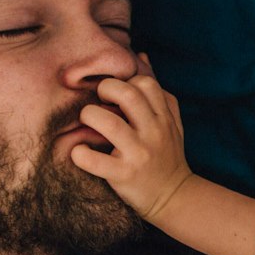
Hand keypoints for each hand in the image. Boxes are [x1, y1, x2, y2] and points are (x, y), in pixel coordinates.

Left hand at [69, 58, 194, 221]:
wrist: (175, 198)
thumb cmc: (167, 155)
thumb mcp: (171, 122)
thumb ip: (157, 92)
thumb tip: (142, 56)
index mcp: (164, 118)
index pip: (145, 84)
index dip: (125, 82)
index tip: (115, 95)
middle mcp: (154, 133)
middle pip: (128, 96)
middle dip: (105, 91)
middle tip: (97, 102)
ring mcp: (139, 154)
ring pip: (109, 123)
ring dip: (90, 117)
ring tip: (86, 123)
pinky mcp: (124, 175)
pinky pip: (95, 160)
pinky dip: (80, 154)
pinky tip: (79, 152)